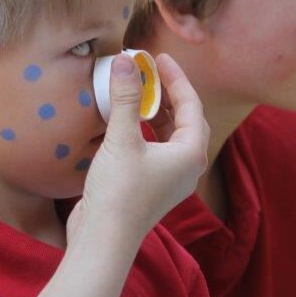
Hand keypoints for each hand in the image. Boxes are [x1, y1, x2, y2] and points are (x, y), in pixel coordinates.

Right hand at [69, 53, 208, 243]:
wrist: (104, 239)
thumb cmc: (119, 192)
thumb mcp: (122, 138)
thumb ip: (125, 98)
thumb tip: (126, 62)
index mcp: (191, 153)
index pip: (191, 104)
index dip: (175, 77)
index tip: (159, 57)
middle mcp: (187, 166)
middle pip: (186, 119)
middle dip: (169, 93)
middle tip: (151, 72)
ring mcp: (170, 179)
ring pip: (171, 135)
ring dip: (156, 112)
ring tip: (139, 92)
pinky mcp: (152, 186)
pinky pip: (156, 148)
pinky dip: (145, 130)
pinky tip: (126, 122)